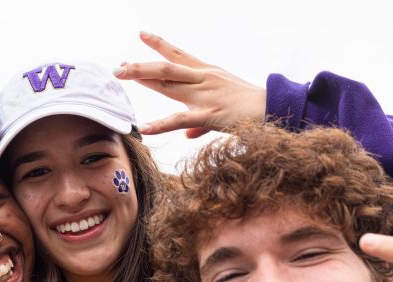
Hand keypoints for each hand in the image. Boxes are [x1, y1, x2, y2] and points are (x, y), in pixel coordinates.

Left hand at [114, 31, 265, 137]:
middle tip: (119, 66)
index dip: (159, 44)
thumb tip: (186, 135)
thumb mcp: (222, 109)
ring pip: (167, 81)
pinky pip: (179, 120)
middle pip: (165, 67)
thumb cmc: (250, 109)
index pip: (179, 55)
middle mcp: (202, 78)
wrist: (273, 109)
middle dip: (140, 66)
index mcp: (207, 73)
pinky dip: (160, 124)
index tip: (141, 35)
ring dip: (142, 77)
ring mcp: (204, 94)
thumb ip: (198, 124)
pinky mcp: (209, 114)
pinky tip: (144, 128)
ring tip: (122, 74)